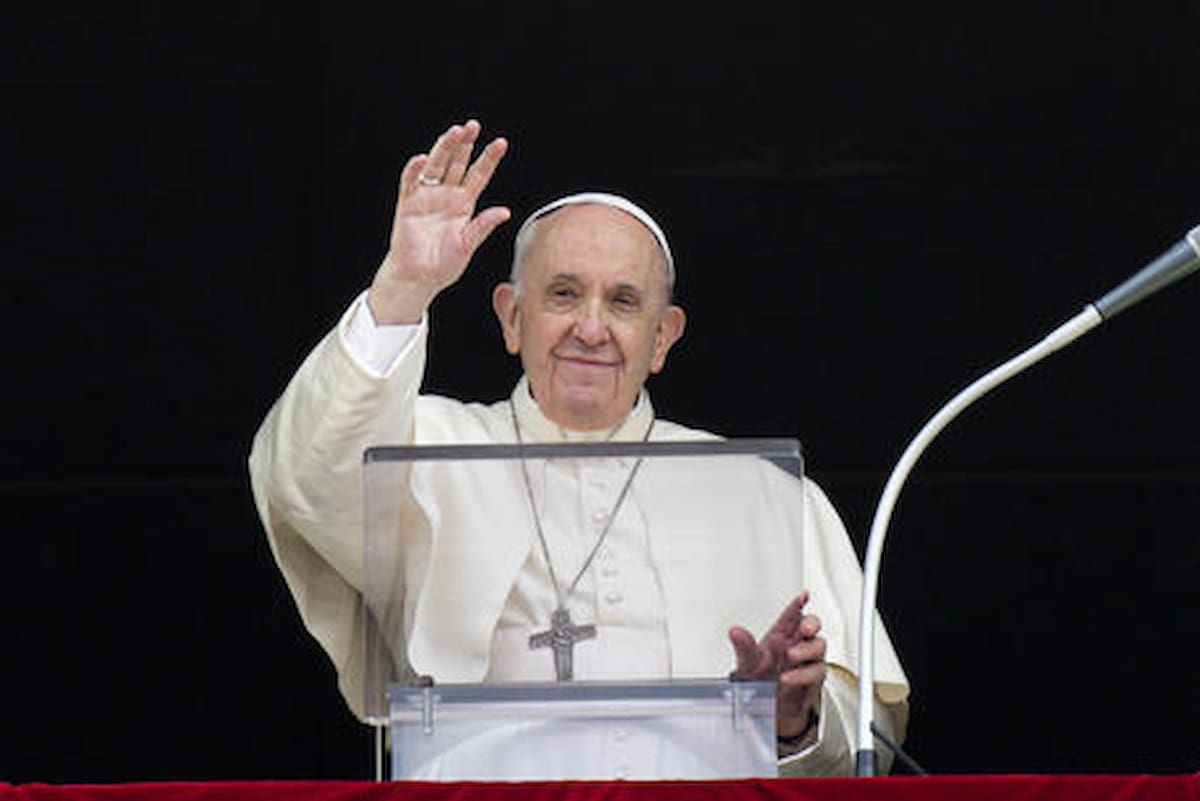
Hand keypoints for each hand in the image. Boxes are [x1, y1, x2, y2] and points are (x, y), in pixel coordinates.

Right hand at [368, 119, 509, 323]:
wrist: (419, 278)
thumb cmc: (444, 265)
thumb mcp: (468, 244)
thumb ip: (483, 226)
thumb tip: (505, 212)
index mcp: (464, 205)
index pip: (479, 175)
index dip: (489, 159)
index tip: (501, 142)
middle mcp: (447, 196)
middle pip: (458, 163)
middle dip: (465, 144)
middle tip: (473, 126)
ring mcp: (427, 197)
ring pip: (436, 165)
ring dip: (444, 148)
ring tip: (454, 132)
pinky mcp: (408, 203)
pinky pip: (411, 181)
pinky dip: (415, 169)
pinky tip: (423, 158)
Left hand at [728, 591, 826, 740]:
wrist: (770, 707)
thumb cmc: (762, 679)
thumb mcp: (748, 663)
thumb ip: (744, 647)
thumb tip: (735, 631)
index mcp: (781, 634)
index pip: (792, 614)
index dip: (798, 603)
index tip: (804, 595)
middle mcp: (797, 643)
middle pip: (812, 625)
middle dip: (811, 623)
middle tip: (805, 628)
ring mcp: (808, 659)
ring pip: (819, 646)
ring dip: (806, 649)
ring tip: (790, 655)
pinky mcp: (813, 677)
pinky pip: (816, 671)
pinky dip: (803, 674)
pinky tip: (789, 677)